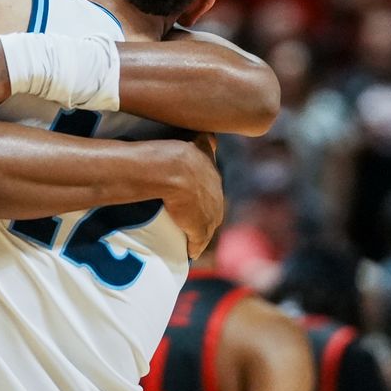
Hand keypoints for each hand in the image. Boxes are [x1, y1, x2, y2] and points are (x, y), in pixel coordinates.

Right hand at [160, 134, 222, 259]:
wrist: (173, 170)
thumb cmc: (180, 153)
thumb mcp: (199, 142)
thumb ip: (206, 140)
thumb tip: (212, 138)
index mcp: (214, 177)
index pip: (213, 192)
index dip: (207, 198)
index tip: (198, 203)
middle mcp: (216, 196)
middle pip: (215, 211)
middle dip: (208, 217)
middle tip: (195, 224)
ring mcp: (209, 213)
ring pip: (209, 228)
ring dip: (203, 235)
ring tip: (193, 241)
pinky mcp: (199, 227)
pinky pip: (199, 241)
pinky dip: (195, 247)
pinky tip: (191, 253)